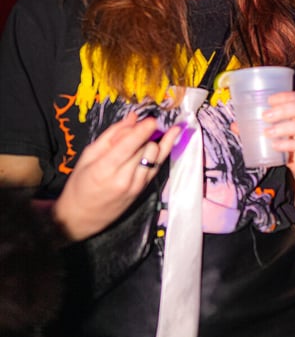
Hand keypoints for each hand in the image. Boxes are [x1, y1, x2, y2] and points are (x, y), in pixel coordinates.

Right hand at [54, 113, 179, 241]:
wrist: (82, 217)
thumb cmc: (80, 185)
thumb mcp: (88, 156)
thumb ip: (111, 136)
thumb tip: (132, 118)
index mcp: (105, 168)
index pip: (129, 146)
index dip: (143, 131)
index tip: (152, 119)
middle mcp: (124, 178)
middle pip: (145, 149)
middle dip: (146, 134)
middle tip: (142, 125)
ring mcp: (136, 186)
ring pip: (155, 157)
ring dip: (155, 141)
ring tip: (154, 131)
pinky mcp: (143, 190)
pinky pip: (157, 166)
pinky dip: (163, 151)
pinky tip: (172, 137)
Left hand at [263, 91, 294, 183]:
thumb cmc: (291, 148)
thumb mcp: (275, 136)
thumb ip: (256, 129)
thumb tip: (235, 125)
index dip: (285, 96)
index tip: (269, 100)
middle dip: (284, 109)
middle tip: (265, 116)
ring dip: (285, 127)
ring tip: (268, 132)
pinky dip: (289, 144)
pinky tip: (276, 145)